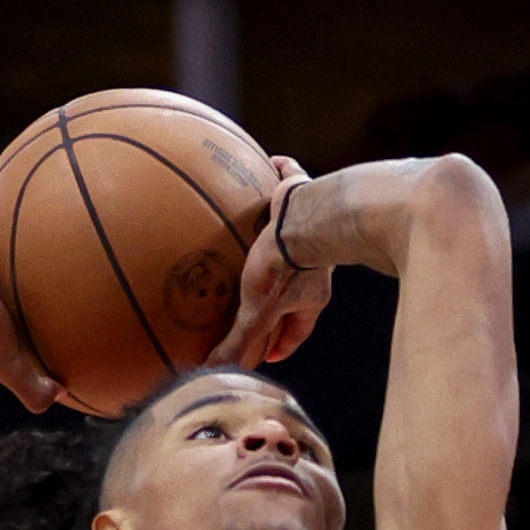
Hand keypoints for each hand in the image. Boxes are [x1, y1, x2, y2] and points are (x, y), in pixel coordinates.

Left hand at [210, 159, 329, 372]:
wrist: (309, 217)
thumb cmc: (286, 267)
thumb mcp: (257, 311)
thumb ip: (239, 340)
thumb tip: (214, 370)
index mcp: (309, 298)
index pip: (298, 330)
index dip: (283, 344)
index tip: (268, 351)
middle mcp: (314, 264)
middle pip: (298, 286)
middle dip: (283, 293)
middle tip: (263, 299)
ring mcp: (310, 230)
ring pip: (295, 235)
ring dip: (280, 237)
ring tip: (262, 232)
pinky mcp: (305, 195)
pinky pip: (293, 178)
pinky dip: (282, 170)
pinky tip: (269, 160)